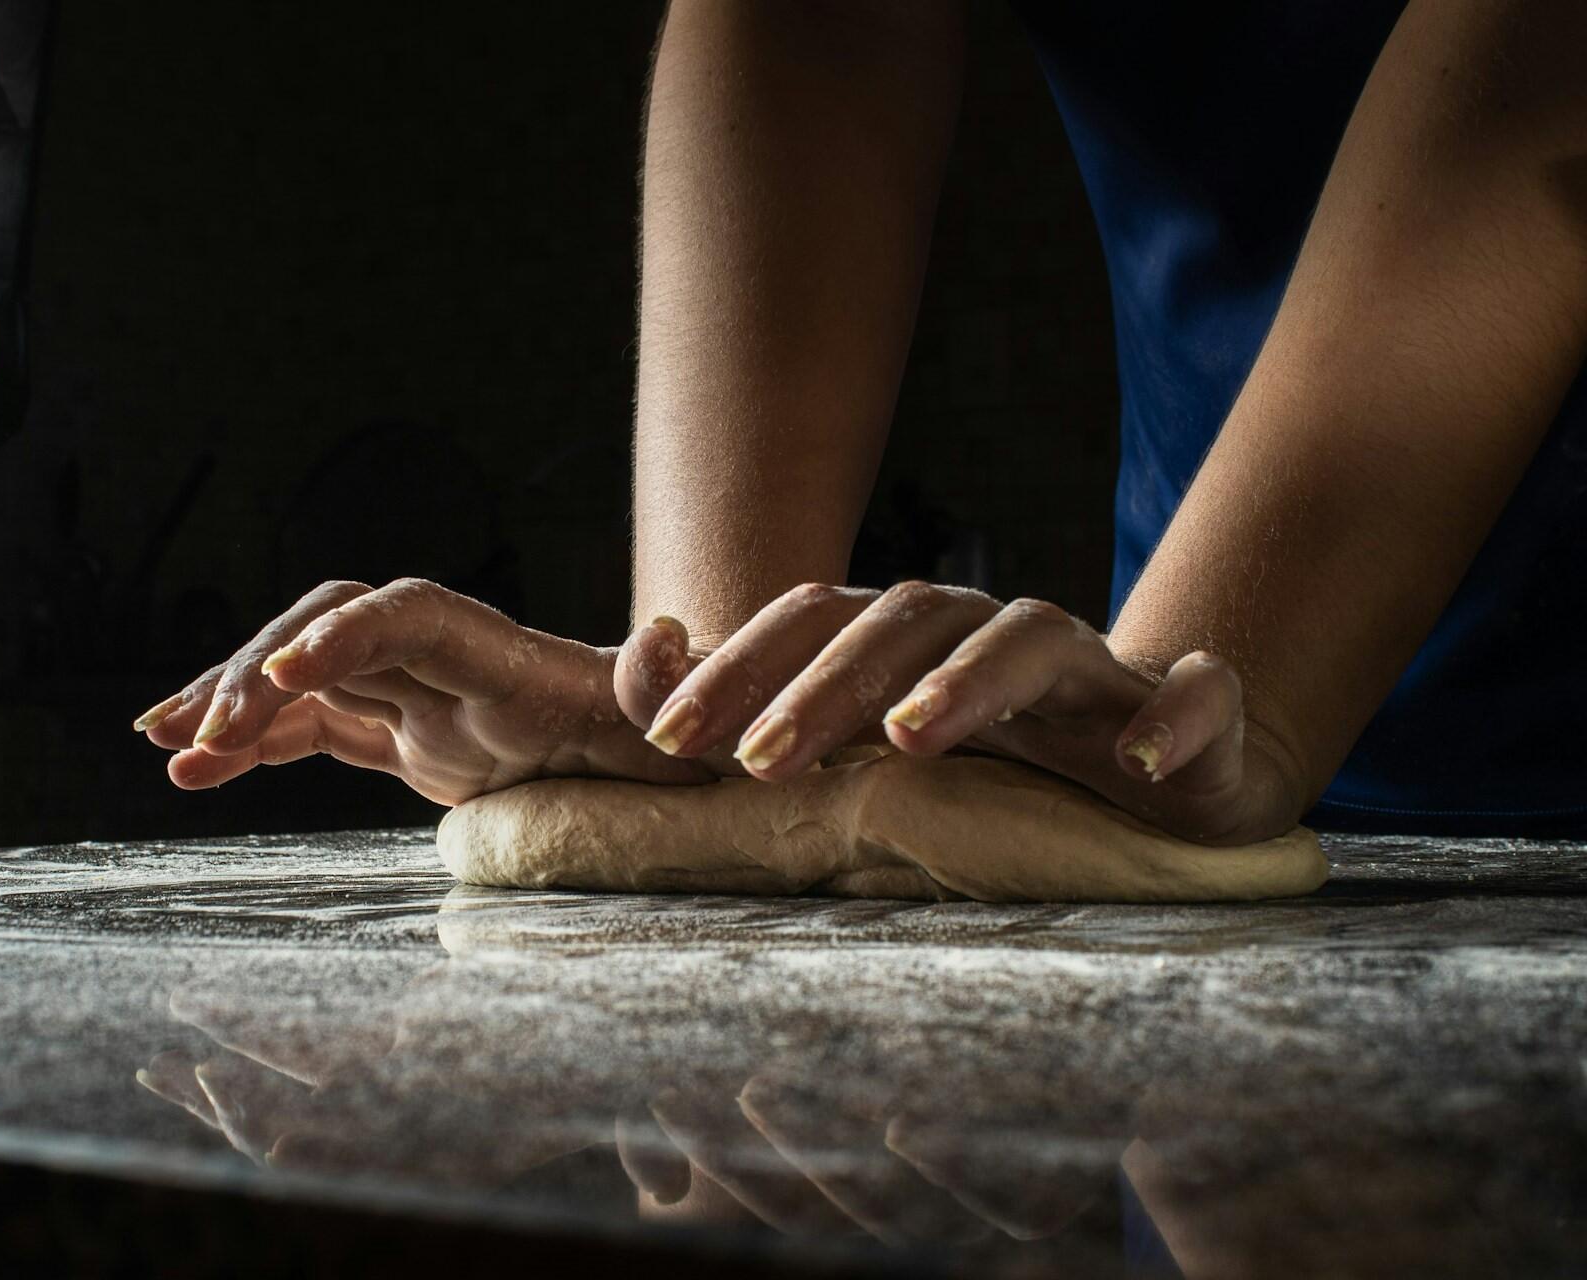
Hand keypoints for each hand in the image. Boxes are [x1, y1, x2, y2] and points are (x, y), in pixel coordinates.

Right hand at [133, 579, 715, 804]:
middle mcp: (451, 663)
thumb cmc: (682, 748)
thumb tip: (661, 636)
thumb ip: (662, 693)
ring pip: (304, 674)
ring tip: (162, 741)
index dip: (343, 636)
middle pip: (332, 629)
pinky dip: (251, 744)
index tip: (282, 676)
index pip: (409, 618)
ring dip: (232, 698)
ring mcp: (422, 696)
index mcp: (507, 659)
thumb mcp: (683, 734)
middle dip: (260, 669)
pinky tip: (191, 771)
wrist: (674, 760)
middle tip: (202, 734)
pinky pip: (312, 728)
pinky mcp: (407, 735)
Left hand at [614, 583, 1307, 843]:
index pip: (815, 621)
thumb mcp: (863, 748)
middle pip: (905, 622)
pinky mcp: (1193, 714)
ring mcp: (1095, 672)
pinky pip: (1202, 697)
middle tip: (758, 761)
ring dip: (970, 681)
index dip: (742, 668)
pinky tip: (1144, 763)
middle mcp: (993, 636)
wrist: (1162, 784)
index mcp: (912, 641)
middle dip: (825, 687)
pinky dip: (1178, 715)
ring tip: (912, 739)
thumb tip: (651, 650)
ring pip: (1034, 639)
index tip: (672, 741)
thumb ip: (748, 705)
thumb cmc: (992, 770)